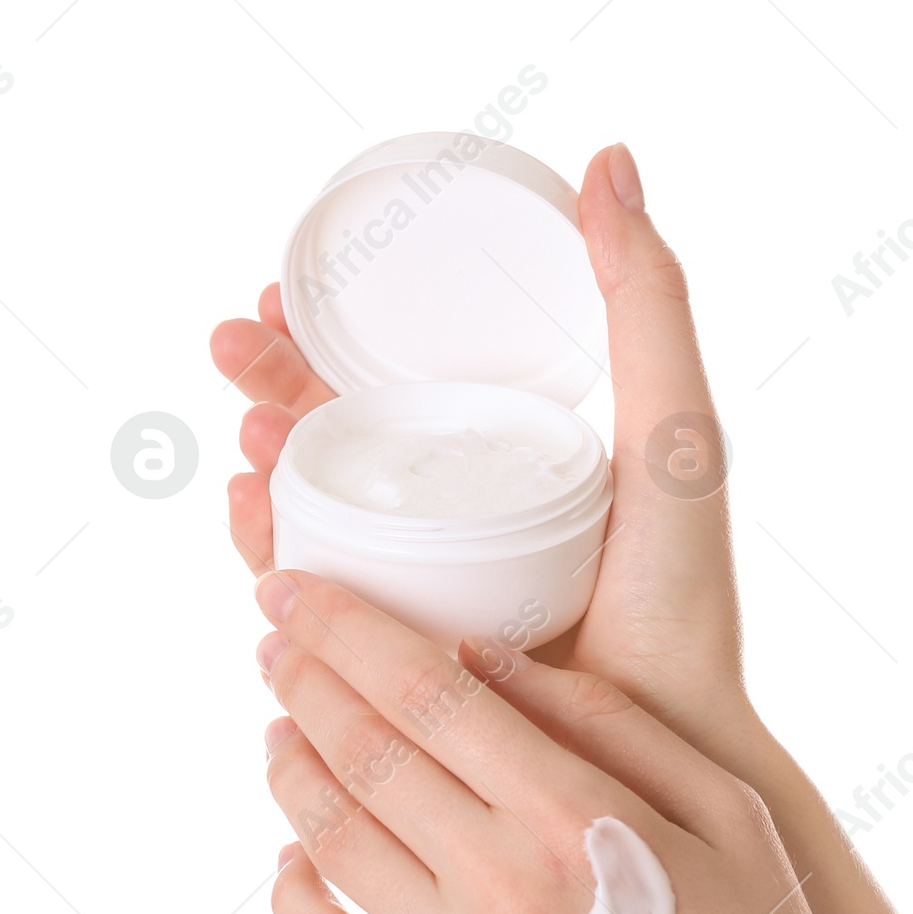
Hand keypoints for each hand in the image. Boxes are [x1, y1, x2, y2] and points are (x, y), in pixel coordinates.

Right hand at [211, 143, 754, 759]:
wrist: (661, 757)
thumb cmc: (678, 609)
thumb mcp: (671, 440)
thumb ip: (648, 306)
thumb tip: (608, 156)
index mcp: (505, 462)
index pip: (398, 380)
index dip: (331, 331)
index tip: (285, 287)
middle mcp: (452, 523)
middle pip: (340, 435)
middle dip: (273, 384)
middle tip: (234, 345)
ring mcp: (415, 592)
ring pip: (312, 509)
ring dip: (263, 460)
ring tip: (248, 430)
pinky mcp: (387, 665)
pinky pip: (308, 597)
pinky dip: (265, 549)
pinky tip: (247, 514)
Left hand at [253, 568, 896, 913]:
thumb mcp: (732, 820)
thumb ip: (609, 725)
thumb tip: (485, 658)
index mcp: (574, 816)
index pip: (421, 691)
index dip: (342, 628)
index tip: (291, 586)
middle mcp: (500, 887)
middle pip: (362, 753)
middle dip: (301, 679)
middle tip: (273, 640)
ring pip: (329, 842)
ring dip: (289, 771)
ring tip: (277, 730)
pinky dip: (292, 893)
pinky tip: (290, 858)